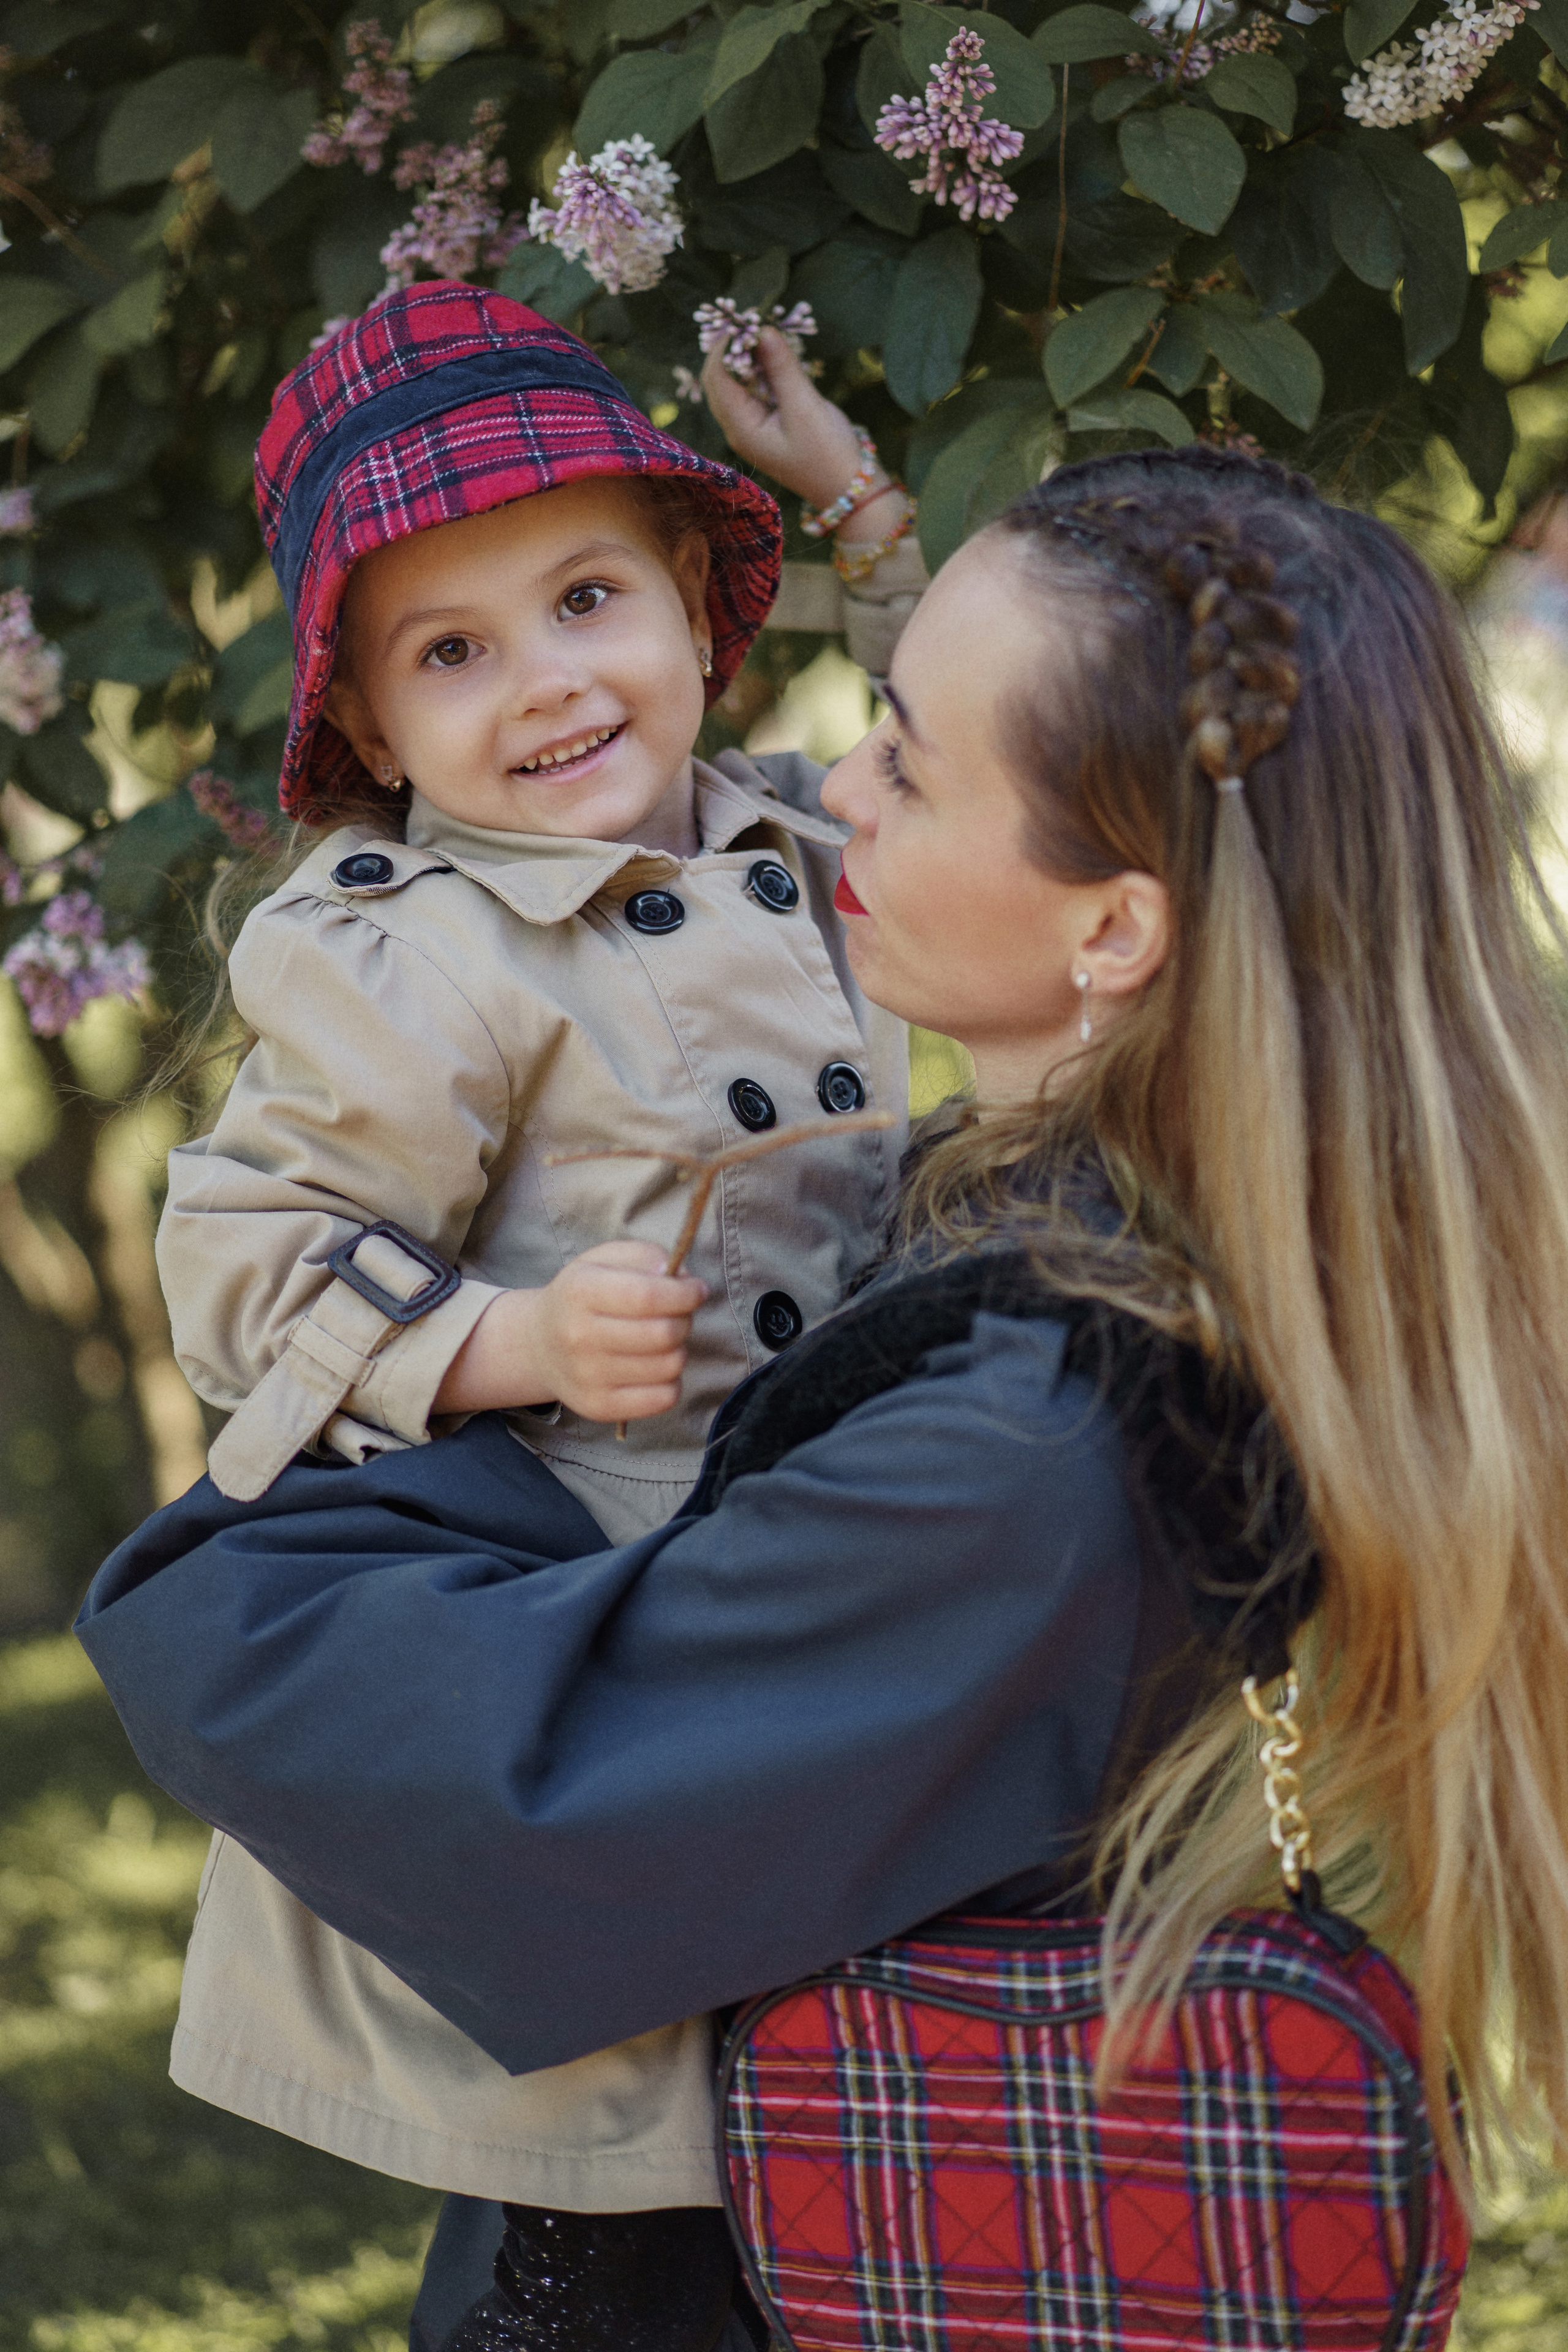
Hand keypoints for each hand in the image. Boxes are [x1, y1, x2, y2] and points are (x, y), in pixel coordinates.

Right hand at [433, 1242, 706, 1424]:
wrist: (540, 1346)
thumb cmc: (582, 1297)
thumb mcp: (603, 1259)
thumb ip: (644, 1256)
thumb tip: (681, 1278)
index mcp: (580, 1291)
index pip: (649, 1296)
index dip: (685, 1294)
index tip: (697, 1290)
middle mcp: (578, 1336)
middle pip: (664, 1333)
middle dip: (685, 1320)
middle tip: (678, 1315)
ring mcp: (587, 1377)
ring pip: (669, 1366)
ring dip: (678, 1349)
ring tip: (661, 1340)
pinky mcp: (598, 1407)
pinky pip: (664, 1398)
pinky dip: (671, 1381)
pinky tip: (654, 1367)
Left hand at [702, 325, 879, 509]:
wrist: (848, 490)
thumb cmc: (828, 455)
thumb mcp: (806, 407)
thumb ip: (782, 367)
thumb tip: (763, 330)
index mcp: (741, 428)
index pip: (716, 376)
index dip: (726, 343)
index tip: (747, 318)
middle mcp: (738, 428)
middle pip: (719, 377)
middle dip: (733, 347)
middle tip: (756, 320)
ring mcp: (750, 427)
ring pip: (735, 381)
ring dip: (747, 356)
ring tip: (768, 332)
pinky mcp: (765, 424)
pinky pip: (752, 389)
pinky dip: (760, 369)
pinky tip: (775, 354)